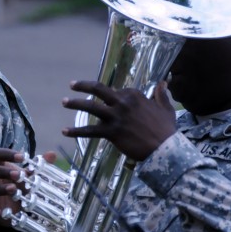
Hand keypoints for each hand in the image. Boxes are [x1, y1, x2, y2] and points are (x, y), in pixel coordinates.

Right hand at [0, 148, 56, 228]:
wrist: (16, 209)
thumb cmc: (21, 186)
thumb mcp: (30, 176)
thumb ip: (39, 165)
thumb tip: (52, 154)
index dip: (5, 153)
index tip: (22, 157)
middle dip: (1, 171)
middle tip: (18, 175)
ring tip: (13, 189)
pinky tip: (0, 211)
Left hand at [61, 80, 176, 160]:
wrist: (165, 149)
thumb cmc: (166, 130)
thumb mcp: (166, 108)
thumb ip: (162, 94)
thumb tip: (164, 82)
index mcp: (134, 95)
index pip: (115, 91)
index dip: (110, 96)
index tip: (107, 100)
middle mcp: (122, 103)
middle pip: (98, 89)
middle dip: (83, 86)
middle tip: (71, 84)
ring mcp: (115, 117)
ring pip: (90, 107)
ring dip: (75, 103)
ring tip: (64, 102)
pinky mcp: (111, 132)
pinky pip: (90, 131)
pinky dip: (76, 131)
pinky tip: (64, 131)